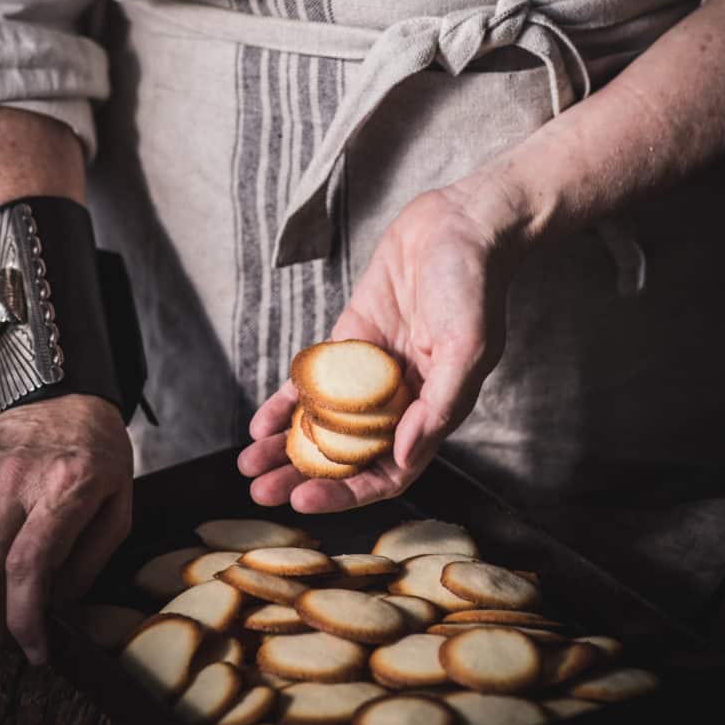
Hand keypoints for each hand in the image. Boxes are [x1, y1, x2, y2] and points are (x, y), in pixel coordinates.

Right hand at [0, 395, 131, 663]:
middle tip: (6, 641)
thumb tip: (58, 607)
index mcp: (64, 488)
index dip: (26, 621)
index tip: (35, 649)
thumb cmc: (98, 455)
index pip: (29, 568)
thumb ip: (92, 559)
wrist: (65, 399)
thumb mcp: (119, 504)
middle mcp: (14, 484)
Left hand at [239, 175, 532, 512]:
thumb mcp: (469, 346)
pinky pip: (314, 380)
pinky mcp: (351, 339)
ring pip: (324, 422)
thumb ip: (440, 404)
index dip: (346, 492)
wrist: (458, 224)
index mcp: (432, 411)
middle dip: (304, 475)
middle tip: (261, 490)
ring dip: (287, 445)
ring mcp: (371, 371)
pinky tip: (259, 422)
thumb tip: (404, 456)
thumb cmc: (474, 284)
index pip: (386, 471)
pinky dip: (287, 402)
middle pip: (347, 453)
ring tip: (250, 463)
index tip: (305, 501)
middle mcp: (399, 399)